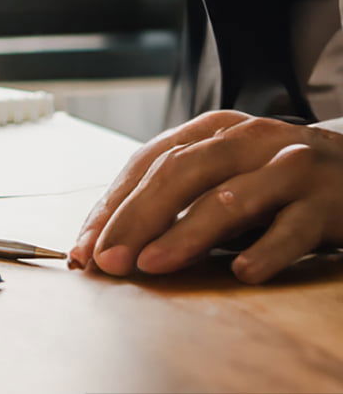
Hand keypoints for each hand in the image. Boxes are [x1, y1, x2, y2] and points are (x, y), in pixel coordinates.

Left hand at [69, 110, 342, 282]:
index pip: (148, 161)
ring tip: (151, 265)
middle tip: (106, 260)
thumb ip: (178, 201)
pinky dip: (265, 251)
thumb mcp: (226, 177)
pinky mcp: (328, 203)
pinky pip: (292, 229)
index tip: (84, 245)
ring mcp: (291, 168)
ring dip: (184, 235)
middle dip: (134, 219)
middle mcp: (250, 140)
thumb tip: (110, 243)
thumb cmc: (280, 181)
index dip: (112, 204)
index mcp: (214, 130)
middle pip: (179, 174)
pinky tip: (241, 272)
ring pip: (228, 200)